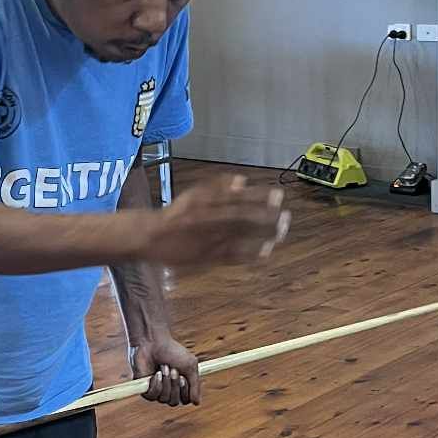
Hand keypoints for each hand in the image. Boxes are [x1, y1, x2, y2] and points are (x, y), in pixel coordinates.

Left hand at [131, 333, 201, 406]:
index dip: (185, 392)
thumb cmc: (172, 352)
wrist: (153, 342)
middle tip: (173, 370)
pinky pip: (152, 396)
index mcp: (180, 386)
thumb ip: (195, 385)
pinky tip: (156, 373)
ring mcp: (156, 390)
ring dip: (166, 382)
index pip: (185, 401)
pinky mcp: (144, 388)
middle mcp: (168, 391)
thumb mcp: (190, 366)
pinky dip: (156, 384)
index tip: (184, 377)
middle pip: (174, 402)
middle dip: (175, 385)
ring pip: (163, 399)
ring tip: (163, 367)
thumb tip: (197, 403)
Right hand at [142, 174, 290, 267]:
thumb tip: (242, 181)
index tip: (278, 196)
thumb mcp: (194, 194)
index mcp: (206, 202)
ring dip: (262, 234)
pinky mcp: (208, 256)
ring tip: (280, 232)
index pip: (238, 198)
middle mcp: (210, 220)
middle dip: (266, 217)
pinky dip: (249, 253)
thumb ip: (218, 186)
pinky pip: (231, 255)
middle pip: (243, 217)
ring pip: (240, 236)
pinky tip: (265, 251)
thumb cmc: (176, 214)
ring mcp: (209, 239)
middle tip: (285, 217)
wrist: (151, 237)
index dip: (260, 197)